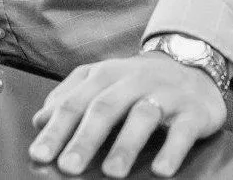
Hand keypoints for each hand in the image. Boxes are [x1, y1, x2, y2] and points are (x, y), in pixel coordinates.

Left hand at [29, 53, 226, 177]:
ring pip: (142, 116)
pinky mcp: (193, 111)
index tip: (39, 155)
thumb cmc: (136, 82)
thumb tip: (39, 121)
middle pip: (105, 108)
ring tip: (111, 173)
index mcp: (104, 75)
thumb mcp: (101, 82)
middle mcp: (132, 81)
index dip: (56, 129)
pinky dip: (172, 150)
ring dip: (126, 145)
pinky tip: (161, 170)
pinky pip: (183, 130)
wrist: (192, 63)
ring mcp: (165, 94)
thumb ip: (70, 98)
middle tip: (67, 168)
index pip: (75, 102)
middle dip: (84, 139)